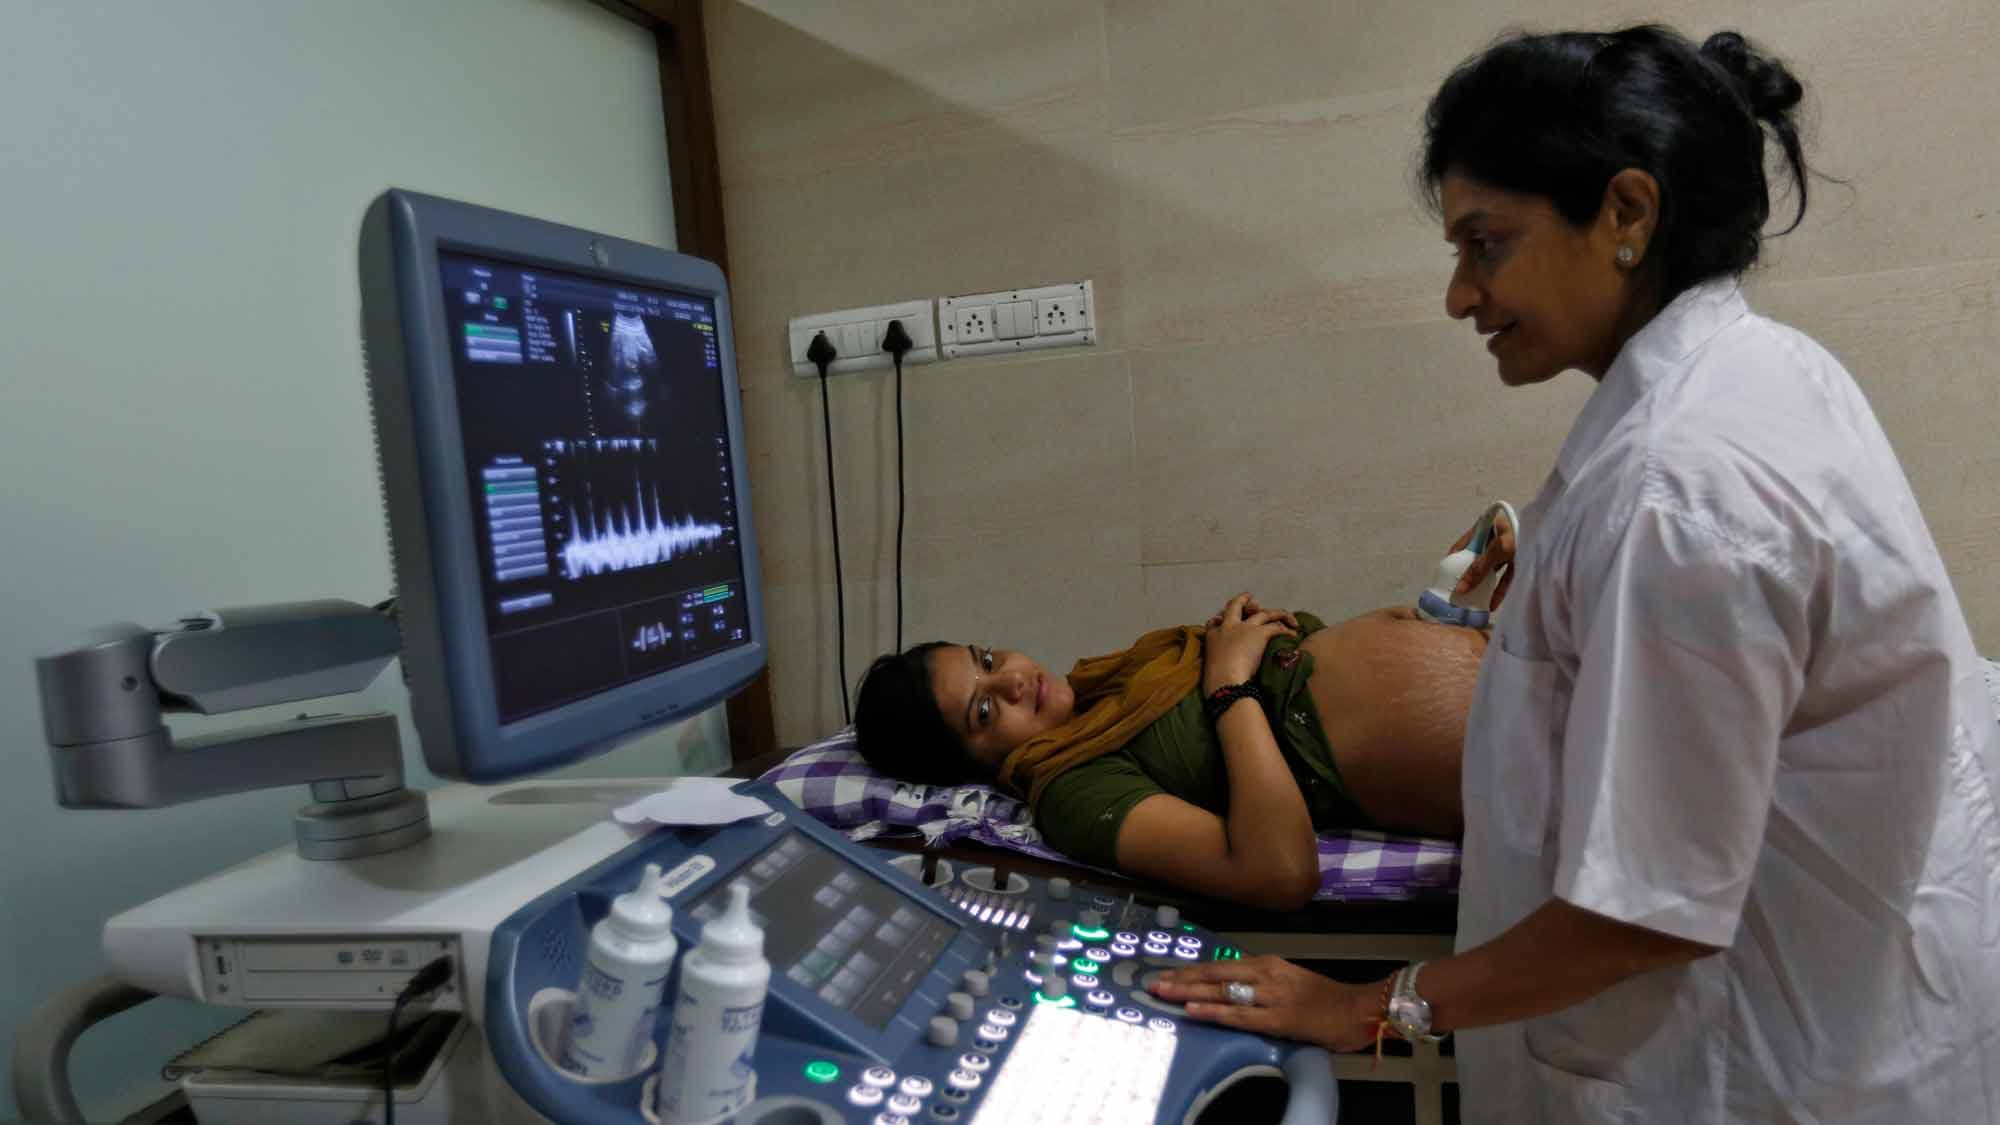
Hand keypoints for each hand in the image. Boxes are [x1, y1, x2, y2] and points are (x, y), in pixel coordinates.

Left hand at [1149, 954, 1385, 1050]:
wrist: (1357, 1008)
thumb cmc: (1323, 998)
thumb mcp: (1287, 980)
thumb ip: (1259, 982)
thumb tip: (1229, 987)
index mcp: (1266, 963)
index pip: (1219, 966)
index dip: (1190, 971)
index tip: (1165, 974)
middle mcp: (1265, 974)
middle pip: (1213, 975)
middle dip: (1180, 979)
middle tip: (1153, 984)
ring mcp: (1271, 995)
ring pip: (1221, 991)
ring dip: (1188, 992)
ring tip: (1162, 994)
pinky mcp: (1278, 1018)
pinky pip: (1239, 1014)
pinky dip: (1214, 1011)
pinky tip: (1194, 1009)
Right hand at [1201, 592, 1296, 694]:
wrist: (1225, 679)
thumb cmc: (1217, 679)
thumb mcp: (1211, 667)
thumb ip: (1218, 663)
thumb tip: (1222, 672)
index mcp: (1213, 636)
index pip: (1214, 621)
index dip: (1219, 618)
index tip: (1220, 619)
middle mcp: (1228, 627)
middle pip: (1236, 606)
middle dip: (1243, 600)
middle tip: (1250, 598)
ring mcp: (1245, 628)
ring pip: (1263, 613)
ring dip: (1278, 614)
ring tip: (1288, 618)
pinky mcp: (1259, 633)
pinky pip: (1276, 627)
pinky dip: (1286, 629)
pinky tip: (1293, 634)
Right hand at [1448, 506, 1516, 609]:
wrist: (1557, 540)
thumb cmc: (1522, 536)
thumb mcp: (1498, 551)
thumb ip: (1479, 569)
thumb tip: (1460, 588)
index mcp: (1488, 526)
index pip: (1465, 543)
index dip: (1455, 558)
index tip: (1446, 574)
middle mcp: (1497, 537)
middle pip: (1478, 558)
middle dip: (1469, 575)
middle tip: (1458, 589)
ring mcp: (1509, 549)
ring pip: (1492, 569)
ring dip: (1484, 584)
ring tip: (1473, 599)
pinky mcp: (1521, 561)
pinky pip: (1506, 577)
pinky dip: (1499, 590)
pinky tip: (1492, 604)